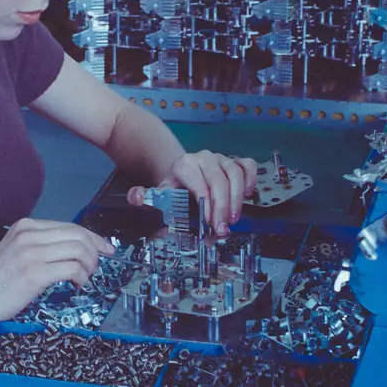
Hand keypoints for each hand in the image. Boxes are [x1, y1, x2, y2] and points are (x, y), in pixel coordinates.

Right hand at [0, 218, 114, 327]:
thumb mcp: (17, 252)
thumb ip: (41, 245)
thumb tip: (77, 248)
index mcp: (26, 226)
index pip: (70, 225)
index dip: (93, 238)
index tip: (105, 249)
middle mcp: (29, 234)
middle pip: (78, 234)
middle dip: (95, 251)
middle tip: (96, 268)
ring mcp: (31, 252)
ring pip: (79, 250)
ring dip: (90, 266)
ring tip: (85, 278)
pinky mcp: (34, 272)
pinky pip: (73, 268)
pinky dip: (82, 277)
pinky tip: (78, 285)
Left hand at [127, 152, 258, 236]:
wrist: (183, 172)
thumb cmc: (175, 188)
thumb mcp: (160, 193)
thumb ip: (146, 197)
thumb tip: (136, 197)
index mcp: (184, 164)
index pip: (199, 182)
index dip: (207, 204)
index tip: (209, 223)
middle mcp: (204, 158)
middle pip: (219, 180)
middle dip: (222, 207)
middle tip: (222, 228)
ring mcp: (221, 159)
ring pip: (235, 174)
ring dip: (236, 199)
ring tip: (232, 218)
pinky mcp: (235, 161)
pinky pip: (247, 165)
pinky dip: (250, 179)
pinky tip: (247, 195)